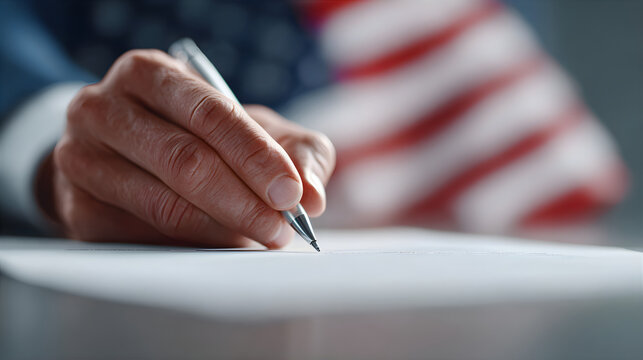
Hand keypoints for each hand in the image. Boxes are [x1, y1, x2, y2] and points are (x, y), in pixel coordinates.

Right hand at [38, 49, 334, 247]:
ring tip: (259, 239)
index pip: (210, 113)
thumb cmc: (197, 136)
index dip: (255, 156)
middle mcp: (102, 108)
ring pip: (163, 205)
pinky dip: (191, 248)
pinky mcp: (77, 210)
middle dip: (244, 201)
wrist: (126, 156)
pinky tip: (218, 246)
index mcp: (149, 74)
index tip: (291, 193)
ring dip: (222, 230)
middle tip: (281, 229)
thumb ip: (294, 151)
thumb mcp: (250, 128)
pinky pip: (143, 238)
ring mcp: (81, 159)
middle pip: (184, 160)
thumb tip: (313, 196)